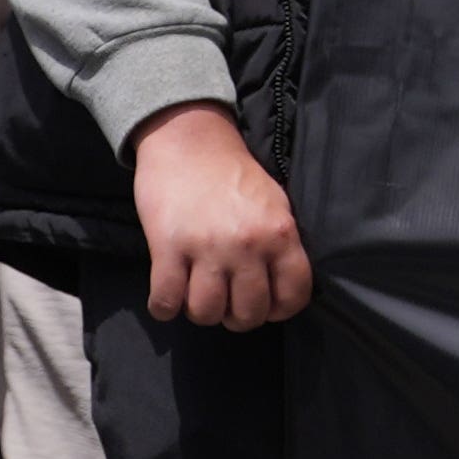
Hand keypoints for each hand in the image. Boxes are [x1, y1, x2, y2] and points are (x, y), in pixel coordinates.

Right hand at [132, 102, 310, 330]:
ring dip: (201, 312)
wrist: (189, 141)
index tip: (265, 305)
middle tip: (228, 303)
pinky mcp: (166, 248)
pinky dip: (165, 307)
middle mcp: (247, 245)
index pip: (293, 295)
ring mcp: (206, 248)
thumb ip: (281, 244)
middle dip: (238, 317)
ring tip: (198, 296)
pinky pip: (166, 301)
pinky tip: (168, 296)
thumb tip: (283, 287)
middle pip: (248, 313)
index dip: (279, 310)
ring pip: (207, 313)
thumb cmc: (234, 175)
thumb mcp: (276, 204)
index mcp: (280, 233)